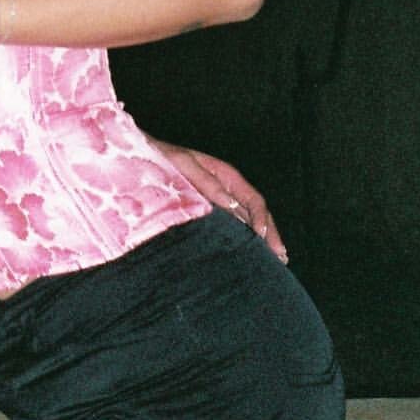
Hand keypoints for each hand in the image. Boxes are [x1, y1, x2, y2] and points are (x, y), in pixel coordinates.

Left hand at [147, 138, 287, 261]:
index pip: (253, 200)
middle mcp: (227, 189)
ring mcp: (219, 202)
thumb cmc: (159, 158)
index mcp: (226, 175)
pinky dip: (244, 240)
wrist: (137, 159)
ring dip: (261, 240)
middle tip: (281, 257)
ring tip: (275, 262)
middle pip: (257, 214)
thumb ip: (206, 182)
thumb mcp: (182, 165)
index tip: (263, 238)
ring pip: (248, 222)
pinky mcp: (208, 213)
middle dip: (270, 234)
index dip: (262, 219)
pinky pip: (232, 227)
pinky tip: (249, 255)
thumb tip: (231, 204)